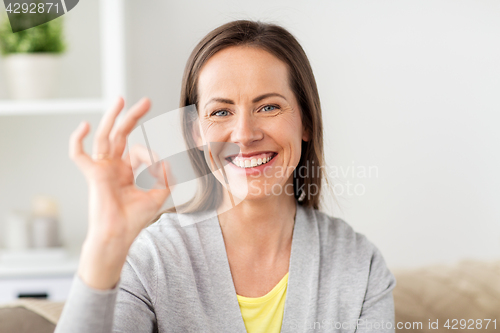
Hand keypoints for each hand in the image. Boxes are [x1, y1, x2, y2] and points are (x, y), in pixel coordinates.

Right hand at [69, 96, 170, 288]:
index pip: (139, 151)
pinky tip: (85, 126)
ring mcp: (102, 168)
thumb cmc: (135, 219)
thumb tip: (168, 161)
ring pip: (105, 137)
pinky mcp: (93, 174)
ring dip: (112, 117)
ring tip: (121, 100)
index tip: (160, 169)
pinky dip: (78, 140)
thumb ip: (166, 178)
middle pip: (121, 134)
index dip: (152, 157)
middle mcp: (113, 166)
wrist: (120, 235)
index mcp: (126, 171)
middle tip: (145, 101)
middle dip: (132, 117)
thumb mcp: (158, 195)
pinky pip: (79, 155)